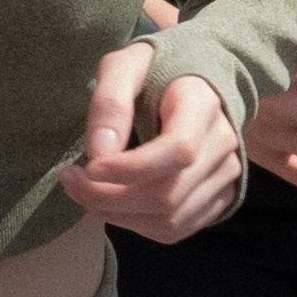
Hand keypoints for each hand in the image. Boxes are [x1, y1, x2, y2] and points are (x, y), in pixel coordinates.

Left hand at [58, 44, 241, 242]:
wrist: (196, 82)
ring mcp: (226, 175)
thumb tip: (99, 152)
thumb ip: (110, 101)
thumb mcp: (125, 66)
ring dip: (116, 215)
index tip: (87, 168)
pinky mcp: (218, 199)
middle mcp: (223, 144)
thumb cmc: (156, 71)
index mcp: (203, 104)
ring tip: (84, 191)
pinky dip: (135, 225)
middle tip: (70, 180)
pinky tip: (111, 203)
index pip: (178, 151)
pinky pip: (174, 230)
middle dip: (108, 197)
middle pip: (167, 194)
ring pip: (169, 220)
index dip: (130, 169)